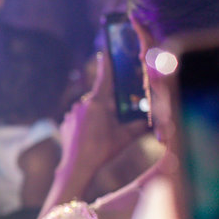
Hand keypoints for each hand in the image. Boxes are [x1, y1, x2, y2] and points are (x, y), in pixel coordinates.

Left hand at [56, 52, 148, 193]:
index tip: (105, 52)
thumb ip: (140, 126)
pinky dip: (87, 123)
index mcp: (98, 102)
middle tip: (117, 117)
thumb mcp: (126, 137)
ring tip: (104, 133)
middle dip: (109, 104)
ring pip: (90, 109)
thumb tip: (153, 120)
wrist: (76, 166)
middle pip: (100, 97)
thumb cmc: (102, 149)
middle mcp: (82, 103)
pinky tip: (92, 137)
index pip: (105, 78)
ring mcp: (72, 112)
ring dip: (98, 115)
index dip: (107, 65)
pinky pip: (80, 118)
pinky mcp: (66, 122)